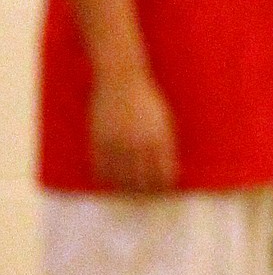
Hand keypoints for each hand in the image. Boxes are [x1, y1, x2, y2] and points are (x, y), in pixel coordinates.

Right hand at [90, 67, 178, 191]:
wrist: (121, 79)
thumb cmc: (147, 99)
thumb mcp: (164, 121)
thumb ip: (167, 145)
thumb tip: (172, 171)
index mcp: (159, 139)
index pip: (164, 176)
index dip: (164, 187)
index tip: (164, 190)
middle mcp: (138, 144)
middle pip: (142, 183)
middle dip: (146, 192)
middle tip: (146, 195)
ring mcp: (117, 144)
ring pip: (121, 181)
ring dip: (125, 189)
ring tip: (129, 190)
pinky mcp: (99, 141)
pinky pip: (101, 171)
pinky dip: (106, 180)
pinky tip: (110, 181)